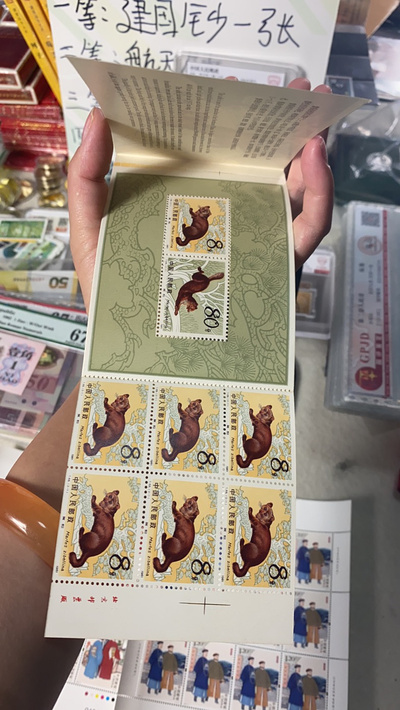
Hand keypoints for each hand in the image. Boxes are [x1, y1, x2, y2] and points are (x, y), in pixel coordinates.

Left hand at [69, 81, 333, 308]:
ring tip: (312, 118)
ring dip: (310, 149)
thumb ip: (87, 179)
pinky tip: (313, 160)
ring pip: (293, 189)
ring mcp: (253, 239)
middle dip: (282, 125)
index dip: (228, 117)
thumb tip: (100, 118)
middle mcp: (226, 215)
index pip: (213, 151)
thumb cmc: (112, 295)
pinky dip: (318, 194)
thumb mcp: (91, 232)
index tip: (233, 86)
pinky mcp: (275, 268)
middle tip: (298, 90)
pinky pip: (308, 228)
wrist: (139, 354)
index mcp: (189, 201)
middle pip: (261, 163)